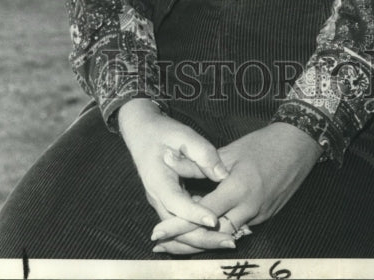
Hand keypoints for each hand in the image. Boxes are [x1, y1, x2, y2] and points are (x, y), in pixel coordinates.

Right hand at [116, 99, 229, 233]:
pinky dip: (199, 230)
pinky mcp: (170, 204)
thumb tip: (222, 174)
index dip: (195, 214)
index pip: (176, 203)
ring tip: (229, 241)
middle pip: (178, 228)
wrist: (142, 132)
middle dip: (203, 237)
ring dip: (203, 238)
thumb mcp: (182, 135)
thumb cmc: (163, 132)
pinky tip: (221, 231)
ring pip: (181, 231)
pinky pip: (183, 224)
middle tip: (231, 241)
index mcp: (157, 181)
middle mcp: (157, 198)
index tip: (215, 220)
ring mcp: (162, 203)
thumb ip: (202, 152)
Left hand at [150, 122, 321, 254]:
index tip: (157, 234)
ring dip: (203, 239)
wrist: (299, 145)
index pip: (202, 214)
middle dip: (186, 242)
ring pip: (226, 235)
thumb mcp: (229, 150)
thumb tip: (168, 161)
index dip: (178, 225)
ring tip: (177, 241)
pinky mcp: (266, 216)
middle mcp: (249, 208)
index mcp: (238, 189)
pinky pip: (239, 229)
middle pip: (212, 235)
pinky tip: (206, 228)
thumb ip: (198, 163)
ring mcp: (259, 215)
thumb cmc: (263, 144)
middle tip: (162, 245)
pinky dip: (221, 231)